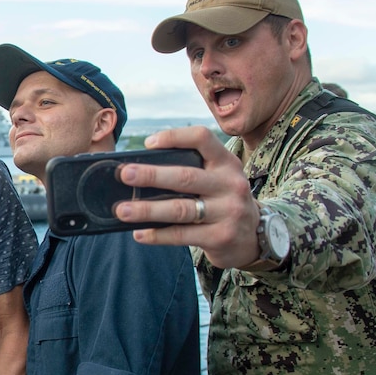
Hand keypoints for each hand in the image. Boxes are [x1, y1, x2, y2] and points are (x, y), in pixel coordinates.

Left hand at [113, 126, 263, 268]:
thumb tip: (139, 172)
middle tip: (124, 174)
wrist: (253, 236)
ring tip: (122, 210)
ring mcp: (228, 212)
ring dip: (147, 209)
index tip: (148, 143)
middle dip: (151, 175)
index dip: (174, 137)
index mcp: (227, 163)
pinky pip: (182, 235)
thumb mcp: (217, 179)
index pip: (202, 139)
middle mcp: (230, 184)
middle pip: (185, 177)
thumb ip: (190, 171)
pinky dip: (157, 234)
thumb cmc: (222, 201)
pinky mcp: (221, 237)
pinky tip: (139, 233)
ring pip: (181, 209)